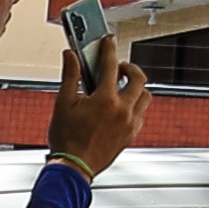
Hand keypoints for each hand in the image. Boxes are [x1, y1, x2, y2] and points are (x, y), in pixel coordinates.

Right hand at [50, 44, 149, 177]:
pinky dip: (135, 105)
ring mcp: (130, 123)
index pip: (111, 65)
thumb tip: (70, 56)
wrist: (74, 168)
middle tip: (118, 66)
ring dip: (136, 88)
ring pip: (145, 96)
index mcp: (106, 99)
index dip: (109, 49)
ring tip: (121, 86)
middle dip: (129, 68)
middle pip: (139, 78)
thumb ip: (70, 77)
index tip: (109, 40)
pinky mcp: (131, 134)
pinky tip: (121, 107)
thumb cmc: (66, 140)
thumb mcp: (63, 104)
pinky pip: (141, 114)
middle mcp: (123, 110)